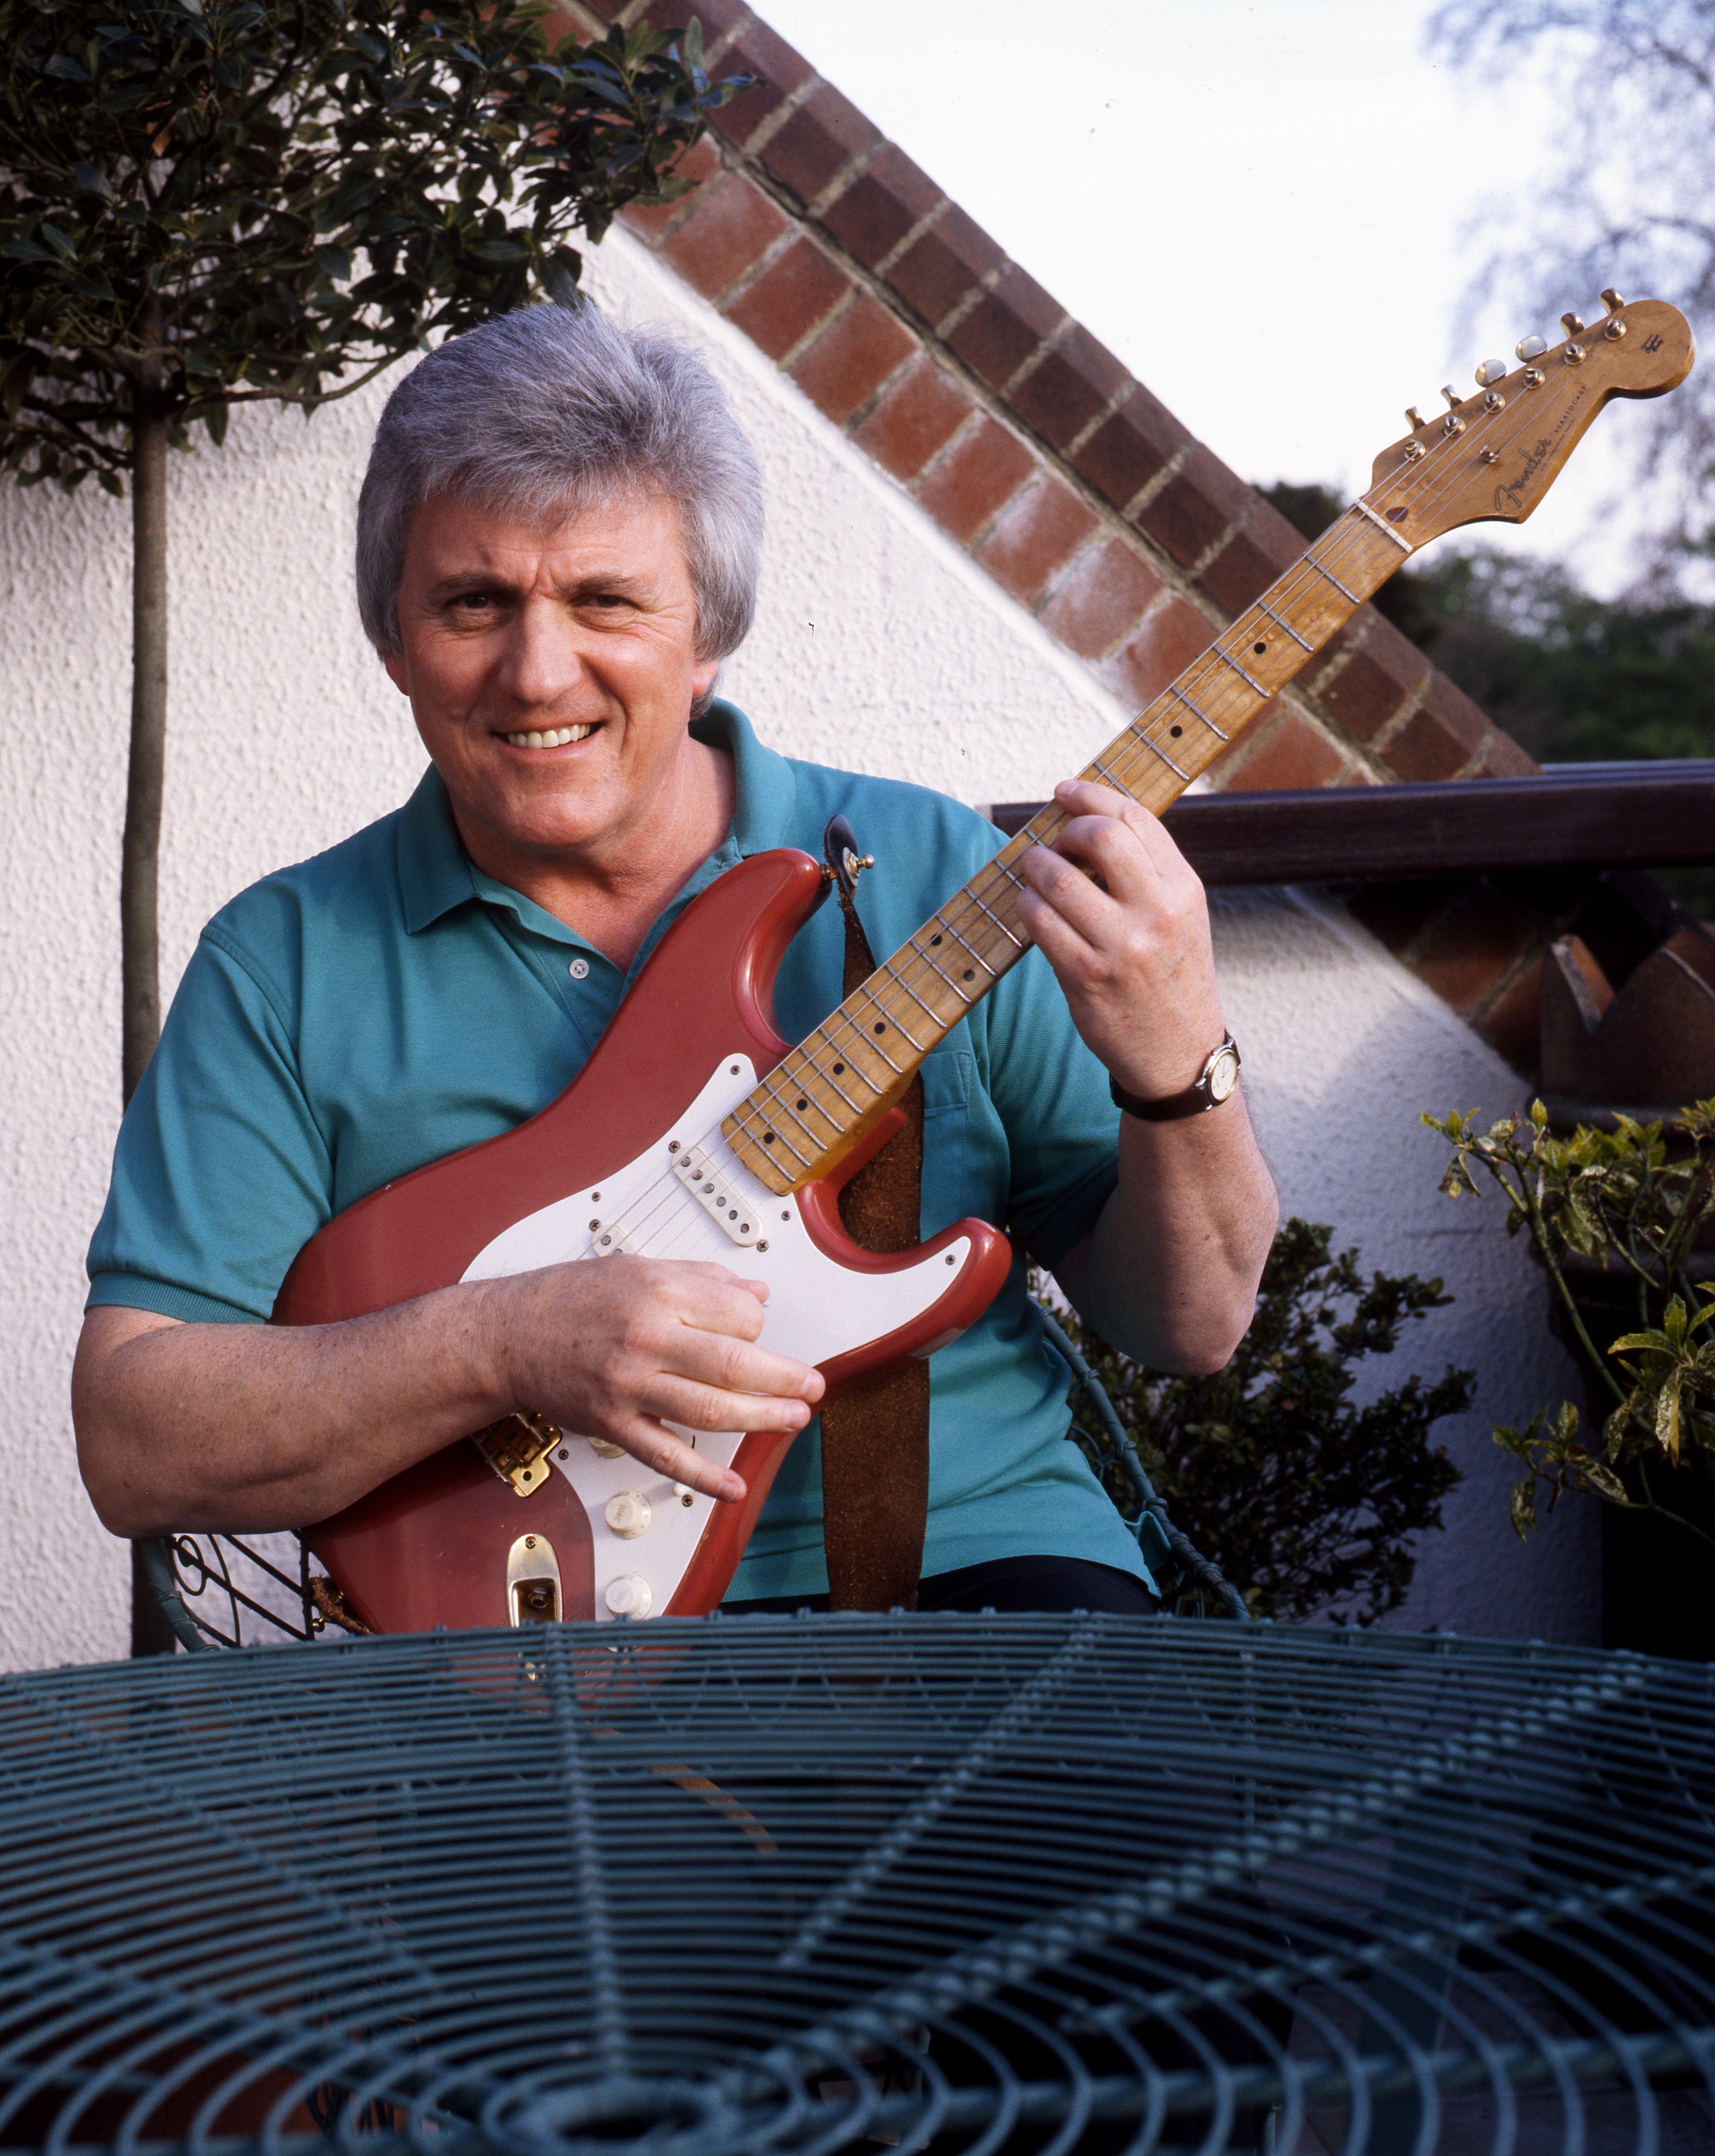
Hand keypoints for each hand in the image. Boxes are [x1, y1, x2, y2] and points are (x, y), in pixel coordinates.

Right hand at [478, 1256, 824, 1502]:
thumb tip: (756, 1292)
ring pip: (710, 1410)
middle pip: (733, 1365)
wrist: (508, 1335)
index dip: (759, 1323)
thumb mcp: (639, 1267)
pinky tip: (733, 1487)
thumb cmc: (570, 1298)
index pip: (737, 1314)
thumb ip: (702, 1279)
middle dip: (784, 1379)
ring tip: (793, 1419)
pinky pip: (666, 1455)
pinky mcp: (614, 1424)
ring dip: (761, 1419)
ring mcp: (629, 1386)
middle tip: (812, 1386)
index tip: (759, 1330)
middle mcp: (646, 1338)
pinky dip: (703, 1476)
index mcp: (657, 1292)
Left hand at [1015, 778, 1226, 1100]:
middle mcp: (1158, 912)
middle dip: (1063, 830)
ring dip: (1034, 866)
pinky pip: (1039, 922)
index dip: (1091, 795)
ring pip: (1058, 878)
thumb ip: (1149, 871)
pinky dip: (1025, 905)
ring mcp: (1122, 946)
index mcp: (1184, 888)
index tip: (1064, 791)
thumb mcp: (1182, 916)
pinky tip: (1030, 908)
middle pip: (1099, 837)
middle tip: (1051, 843)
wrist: (1180, 1054)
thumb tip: (1090, 822)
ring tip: (1033, 872)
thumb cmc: (1171, 977)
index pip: (1134, 818)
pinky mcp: (1086, 977)